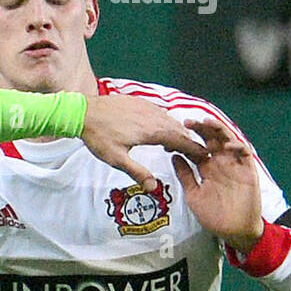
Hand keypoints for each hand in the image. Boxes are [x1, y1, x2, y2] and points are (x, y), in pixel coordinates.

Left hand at [80, 96, 208, 191]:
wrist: (84, 112)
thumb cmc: (99, 138)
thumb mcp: (116, 159)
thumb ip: (137, 172)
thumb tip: (153, 188)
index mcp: (152, 131)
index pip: (181, 140)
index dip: (194, 149)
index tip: (205, 156)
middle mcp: (154, 116)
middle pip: (179, 129)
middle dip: (189, 141)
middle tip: (196, 153)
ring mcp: (147, 107)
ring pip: (170, 120)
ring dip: (177, 132)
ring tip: (177, 146)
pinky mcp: (140, 102)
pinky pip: (160, 112)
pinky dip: (166, 122)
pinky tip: (161, 130)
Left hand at [172, 119, 262, 252]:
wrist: (234, 230)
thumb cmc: (214, 215)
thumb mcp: (194, 195)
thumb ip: (185, 176)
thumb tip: (173, 156)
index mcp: (206, 168)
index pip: (195, 148)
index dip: (185, 139)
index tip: (171, 134)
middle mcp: (220, 162)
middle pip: (211, 139)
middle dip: (200, 128)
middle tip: (186, 122)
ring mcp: (234, 164)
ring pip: (227, 139)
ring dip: (218, 130)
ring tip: (206, 123)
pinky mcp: (248, 169)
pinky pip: (244, 153)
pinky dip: (237, 145)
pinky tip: (226, 144)